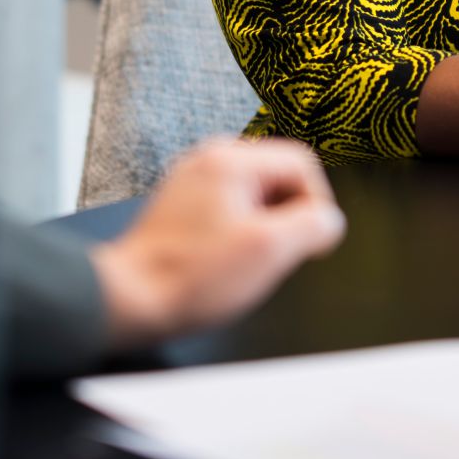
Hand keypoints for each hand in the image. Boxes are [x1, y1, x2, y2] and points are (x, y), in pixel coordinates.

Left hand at [90, 138, 345, 347]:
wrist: (130, 298)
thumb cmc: (192, 278)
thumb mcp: (270, 250)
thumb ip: (312, 225)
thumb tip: (329, 220)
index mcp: (232, 160)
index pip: (302, 162)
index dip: (317, 204)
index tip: (310, 241)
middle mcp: (210, 159)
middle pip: (278, 176)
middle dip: (288, 216)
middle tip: (276, 255)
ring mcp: (192, 180)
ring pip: (255, 194)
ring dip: (264, 226)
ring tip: (247, 262)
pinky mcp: (182, 205)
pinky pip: (230, 208)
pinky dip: (239, 232)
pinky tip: (225, 262)